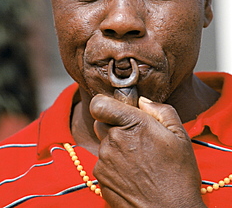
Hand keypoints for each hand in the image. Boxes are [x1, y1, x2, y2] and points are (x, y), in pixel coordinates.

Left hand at [90, 95, 205, 207]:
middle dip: (115, 126)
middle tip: (135, 137)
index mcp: (133, 124)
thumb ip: (160, 110)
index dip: (105, 104)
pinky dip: (114, 164)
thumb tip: (142, 101)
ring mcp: (105, 160)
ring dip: (116, 146)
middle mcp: (114, 140)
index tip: (117, 110)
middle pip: (102, 122)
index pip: (99, 104)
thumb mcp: (180, 135)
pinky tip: (132, 173)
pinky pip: (103, 162)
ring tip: (138, 159)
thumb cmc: (178, 174)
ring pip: (104, 143)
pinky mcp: (101, 178)